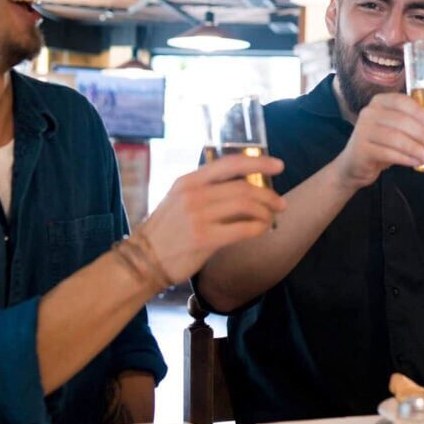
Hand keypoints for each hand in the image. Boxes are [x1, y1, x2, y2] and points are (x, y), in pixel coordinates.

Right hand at [141, 154, 285, 282]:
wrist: (143, 261)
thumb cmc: (167, 231)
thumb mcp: (180, 200)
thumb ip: (208, 191)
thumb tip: (247, 188)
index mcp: (188, 181)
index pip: (230, 164)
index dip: (258, 162)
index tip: (278, 165)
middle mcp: (193, 194)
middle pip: (243, 187)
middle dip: (268, 195)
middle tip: (280, 204)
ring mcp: (198, 216)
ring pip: (246, 206)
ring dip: (265, 212)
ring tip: (271, 219)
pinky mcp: (204, 238)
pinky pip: (243, 229)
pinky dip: (259, 228)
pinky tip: (262, 230)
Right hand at [334, 92, 423, 190]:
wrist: (354, 165)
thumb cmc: (381, 144)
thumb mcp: (397, 131)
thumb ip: (414, 125)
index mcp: (380, 102)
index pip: (402, 102)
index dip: (420, 112)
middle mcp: (369, 112)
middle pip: (401, 121)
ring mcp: (363, 130)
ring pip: (396, 138)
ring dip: (418, 149)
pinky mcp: (361, 149)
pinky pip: (388, 153)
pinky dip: (406, 158)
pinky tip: (417, 163)